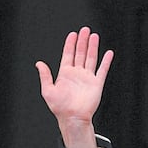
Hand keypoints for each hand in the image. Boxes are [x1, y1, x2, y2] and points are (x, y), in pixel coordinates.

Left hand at [35, 27, 113, 147]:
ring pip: (91, 58)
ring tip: (94, 36)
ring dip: (92, 47)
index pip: (68, 55)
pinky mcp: (96, 83)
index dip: (70, 44)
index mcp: (65, 74)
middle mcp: (76, 74)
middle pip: (80, 53)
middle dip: (82, 41)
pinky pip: (102, 70)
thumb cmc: (59, 107)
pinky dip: (106, 61)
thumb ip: (45, 76)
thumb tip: (39, 63)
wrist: (72, 118)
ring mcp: (87, 78)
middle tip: (84, 30)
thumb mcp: (47, 90)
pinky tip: (108, 53)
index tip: (72, 34)